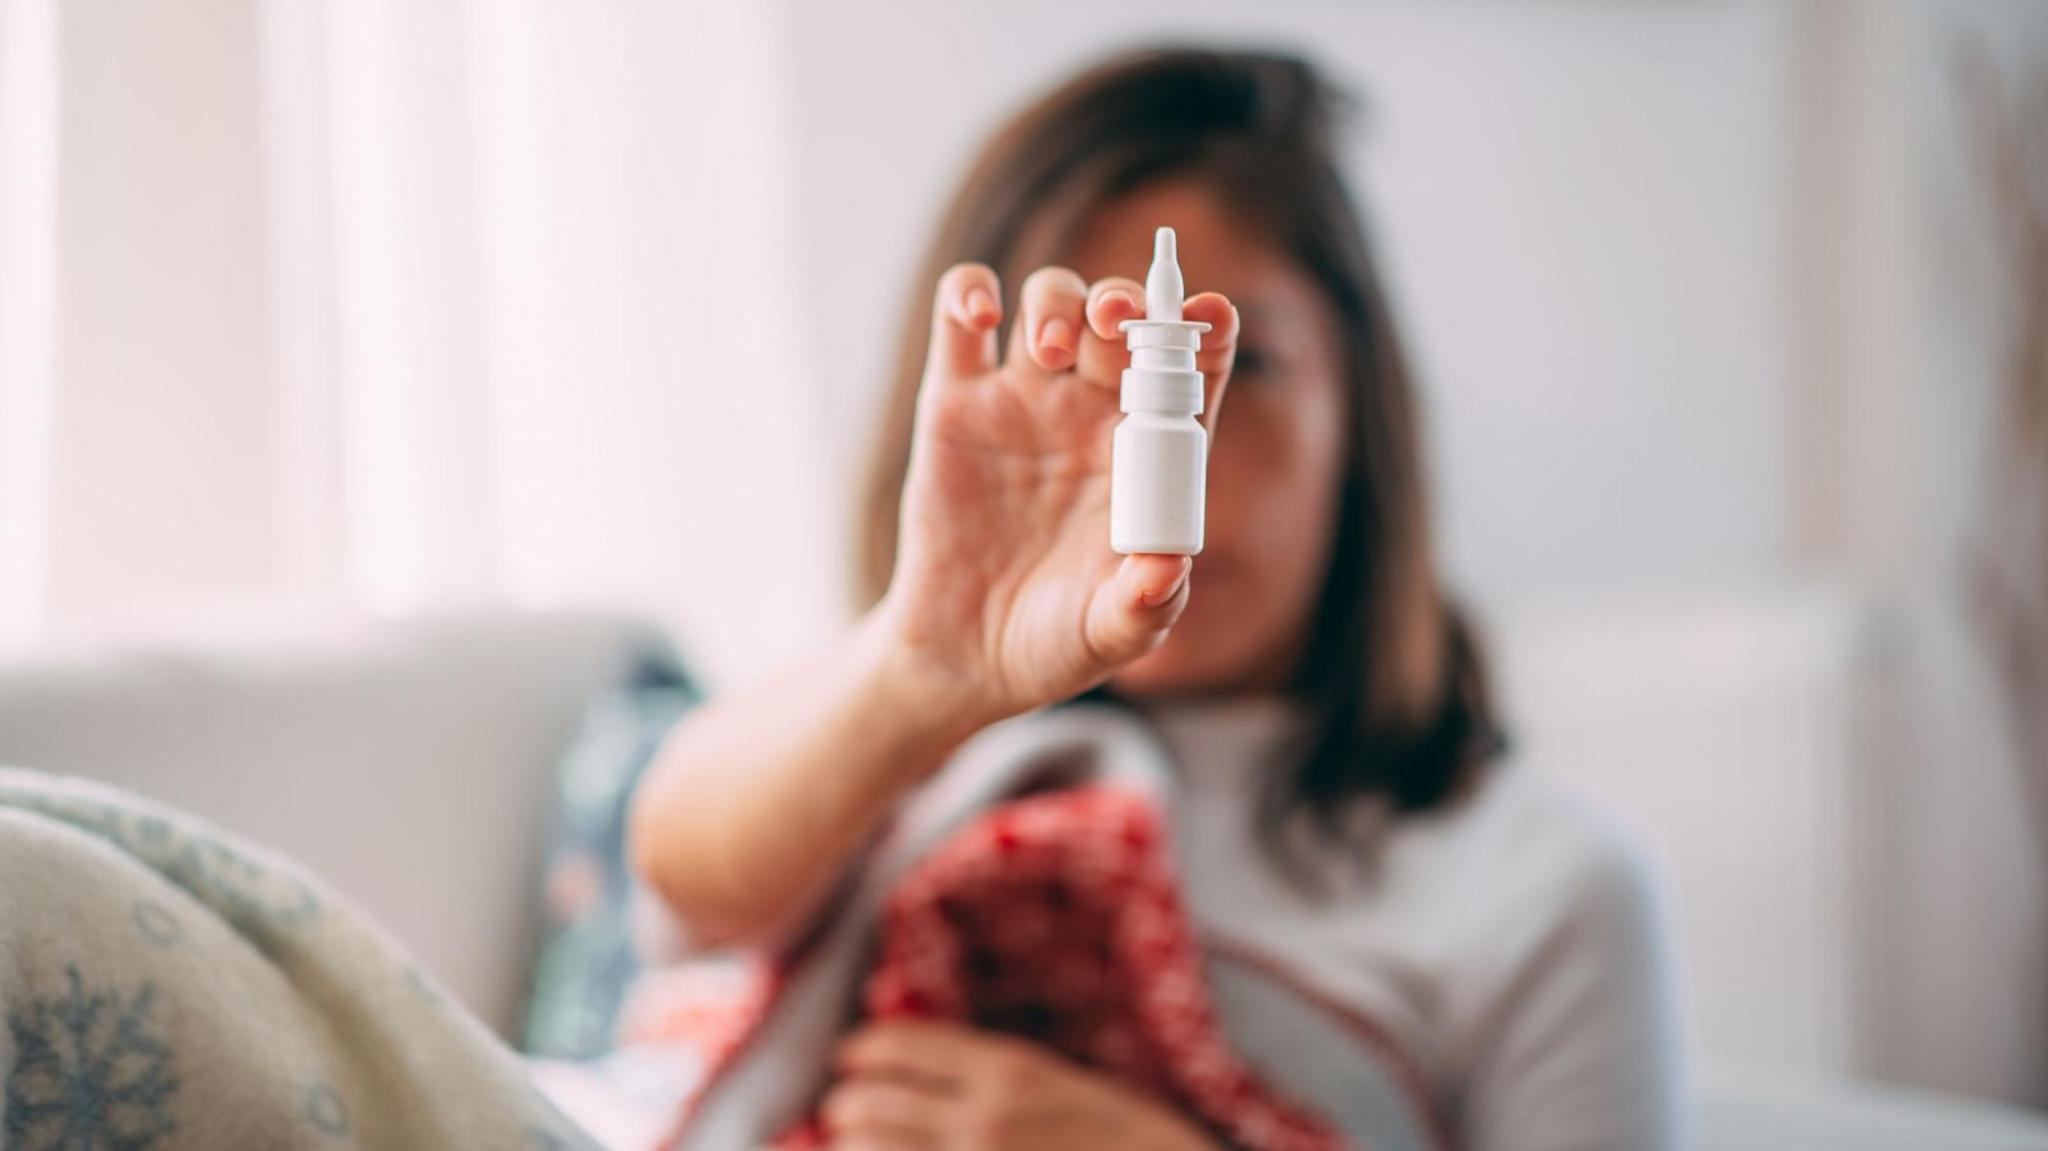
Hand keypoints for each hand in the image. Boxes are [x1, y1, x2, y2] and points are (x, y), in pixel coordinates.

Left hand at [821, 1020, 1221, 1150]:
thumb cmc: (1132, 1144)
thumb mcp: (1071, 1088)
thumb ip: (1000, 1077)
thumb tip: (923, 1066)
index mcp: (1010, 1071)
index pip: (897, 1045)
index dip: (861, 1051)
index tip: (850, 1059)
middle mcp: (982, 1119)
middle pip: (865, 1101)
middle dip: (847, 1107)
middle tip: (844, 1113)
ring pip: (864, 1150)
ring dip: (851, 1146)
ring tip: (855, 1146)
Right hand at [873, 263, 1238, 723]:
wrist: (962, 658)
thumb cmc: (1054, 644)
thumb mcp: (1110, 636)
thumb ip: (1145, 604)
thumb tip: (1169, 567)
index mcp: (1147, 453)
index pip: (1193, 369)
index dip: (1206, 330)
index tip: (1206, 314)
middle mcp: (1090, 413)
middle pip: (1121, 318)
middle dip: (1126, 301)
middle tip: (1115, 324)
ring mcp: (1022, 401)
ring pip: (1052, 301)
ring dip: (1059, 301)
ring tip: (1050, 349)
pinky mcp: (953, 403)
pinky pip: (960, 319)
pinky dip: (968, 293)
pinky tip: (982, 313)